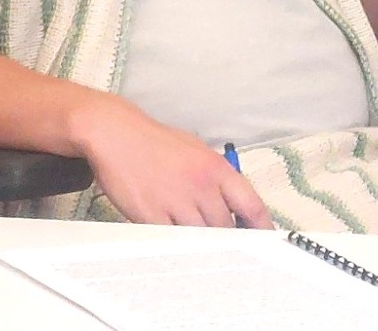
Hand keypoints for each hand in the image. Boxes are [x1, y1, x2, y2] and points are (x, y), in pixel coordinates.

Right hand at [75, 99, 270, 227]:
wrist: (115, 133)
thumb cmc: (154, 142)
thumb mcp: (196, 150)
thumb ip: (218, 178)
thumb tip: (236, 207)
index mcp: (216, 169)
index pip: (253, 207)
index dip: (262, 230)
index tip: (263, 242)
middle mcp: (201, 186)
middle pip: (226, 229)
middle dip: (225, 239)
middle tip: (220, 242)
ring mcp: (176, 202)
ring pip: (201, 239)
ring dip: (200, 243)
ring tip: (193, 238)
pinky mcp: (151, 214)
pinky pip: (171, 240)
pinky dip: (174, 243)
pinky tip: (172, 238)